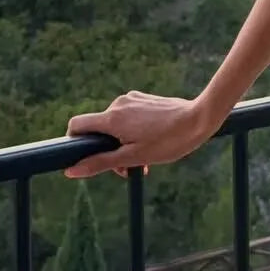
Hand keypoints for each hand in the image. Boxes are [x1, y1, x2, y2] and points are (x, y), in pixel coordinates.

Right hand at [65, 92, 214, 178]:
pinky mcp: (144, 99)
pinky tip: (151, 144)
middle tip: (129, 168)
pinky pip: (129, 117)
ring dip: (123, 144)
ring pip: (115, 125)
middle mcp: (118, 104)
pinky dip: (133, 132)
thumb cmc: (167, 142)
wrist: (199, 120)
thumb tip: (71, 171)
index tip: (87, 158)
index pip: (76, 124)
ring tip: (144, 159)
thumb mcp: (133, 157)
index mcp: (112, 118)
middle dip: (108, 151)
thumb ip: (100, 163)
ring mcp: (132, 99)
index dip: (74, 142)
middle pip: (99, 129)